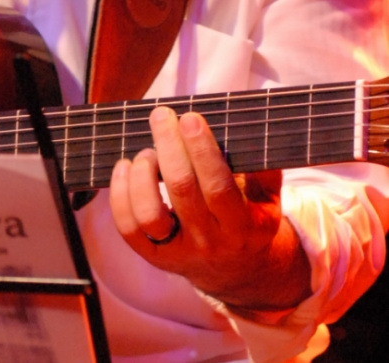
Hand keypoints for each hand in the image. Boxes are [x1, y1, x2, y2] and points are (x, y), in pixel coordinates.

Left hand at [108, 106, 311, 310]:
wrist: (238, 272)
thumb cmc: (249, 220)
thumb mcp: (269, 199)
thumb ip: (263, 168)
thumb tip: (252, 125)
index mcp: (243, 226)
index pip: (218, 186)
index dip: (202, 150)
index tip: (190, 118)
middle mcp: (209, 242)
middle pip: (181, 191)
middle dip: (169, 147)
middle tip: (161, 116)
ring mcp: (178, 252)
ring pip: (149, 214)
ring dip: (142, 174)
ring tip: (146, 152)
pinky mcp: (153, 257)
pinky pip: (127, 227)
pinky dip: (119, 194)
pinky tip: (125, 167)